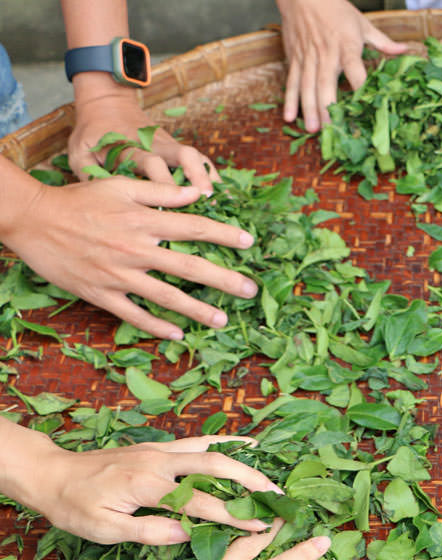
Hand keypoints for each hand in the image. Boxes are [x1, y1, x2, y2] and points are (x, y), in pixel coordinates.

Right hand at [3, 176, 257, 339]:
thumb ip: (161, 192)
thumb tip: (198, 193)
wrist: (33, 220)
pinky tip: (178, 333)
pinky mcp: (100, 294)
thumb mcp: (120, 186)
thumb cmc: (79, 199)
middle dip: (224, 280)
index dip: (225, 235)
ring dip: (197, 310)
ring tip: (222, 320)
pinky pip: (133, 315)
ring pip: (166, 297)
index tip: (250, 243)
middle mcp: (136, 250)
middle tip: (250, 290)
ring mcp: (118, 275)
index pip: (195, 228)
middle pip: (190, 267)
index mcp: (143, 221)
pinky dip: (155, 326)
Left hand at [23, 433, 282, 545]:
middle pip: (217, 467)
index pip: (202, 503)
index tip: (260, 528)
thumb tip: (189, 534)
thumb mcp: (105, 529)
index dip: (234, 517)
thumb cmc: (74, 506)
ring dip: (244, 459)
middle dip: (251, 481)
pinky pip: (199, 441)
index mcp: (148, 485)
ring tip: (270, 469)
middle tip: (277, 496)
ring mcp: (161, 450)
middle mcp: (160, 461)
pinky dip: (225, 442)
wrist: (51, 473)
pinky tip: (245, 443)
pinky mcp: (158, 447)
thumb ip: (150, 531)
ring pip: (212, 449)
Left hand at [70, 88, 219, 193]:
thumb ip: (88, 175)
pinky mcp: (176, 146)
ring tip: (220, 201)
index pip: (151, 163)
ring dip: (209, 177)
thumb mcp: (79, 151)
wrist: (106, 103)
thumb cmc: (92, 133)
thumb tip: (102, 204)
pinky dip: (211, 175)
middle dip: (198, 177)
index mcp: (129, 146)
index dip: (164, 183)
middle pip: (184, 155)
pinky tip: (221, 195)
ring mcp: (168, 143)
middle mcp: (154, 143)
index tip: (171, 206)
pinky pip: (199, 159)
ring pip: (196, 156)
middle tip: (207, 201)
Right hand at [276, 0, 407, 132]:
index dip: (359, 85)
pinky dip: (289, 99)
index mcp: (346, 45)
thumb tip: (405, 51)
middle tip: (330, 128)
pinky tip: (289, 116)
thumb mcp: (363, 24)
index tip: (364, 105)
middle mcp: (326, 53)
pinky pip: (291, 81)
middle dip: (326, 106)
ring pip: (306, 85)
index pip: (354, 67)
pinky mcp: (294, 58)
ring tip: (313, 129)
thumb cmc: (336, 9)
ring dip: (309, 108)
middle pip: (325, 81)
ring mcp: (308, 57)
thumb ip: (383, 42)